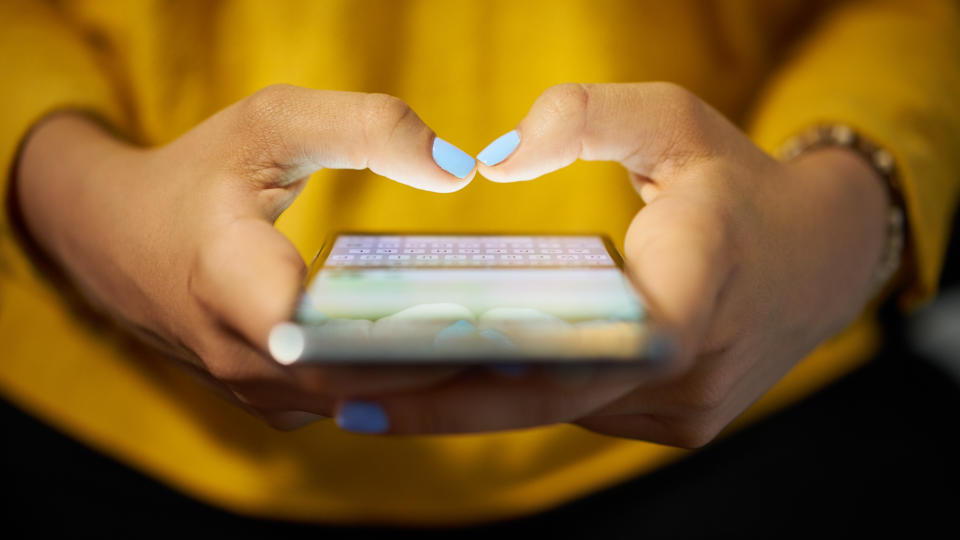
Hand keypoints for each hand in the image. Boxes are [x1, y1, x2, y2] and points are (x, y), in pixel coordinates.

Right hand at [15, 85, 476, 428]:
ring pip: (358, 402)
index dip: (397, 336)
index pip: (317, 333)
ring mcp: (253, 389)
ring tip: (510, 351)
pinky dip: (399, 385)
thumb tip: (458, 169)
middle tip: (530, 341)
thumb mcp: (272, 123)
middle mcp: (237, 354)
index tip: (475, 322)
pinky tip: (456, 356)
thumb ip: (365, 127)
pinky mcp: (270, 401)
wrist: (116, 237)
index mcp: (227, 277)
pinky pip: (347, 404)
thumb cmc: (199, 174)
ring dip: (428, 382)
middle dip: (442, 365)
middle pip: (356, 380)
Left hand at [333, 83, 889, 446]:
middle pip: (546, 399)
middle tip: (341, 396)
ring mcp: (685, 410)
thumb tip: (493, 158)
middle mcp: (689, 371)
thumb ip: (586, 116)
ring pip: (559, 412)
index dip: (476, 377)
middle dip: (441, 402)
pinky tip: (456, 378)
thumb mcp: (674, 120)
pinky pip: (581, 410)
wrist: (820, 259)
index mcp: (694, 288)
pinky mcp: (677, 423)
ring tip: (377, 387)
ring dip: (474, 401)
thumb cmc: (737, 184)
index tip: (382, 384)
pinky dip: (520, 396)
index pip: (578, 351)